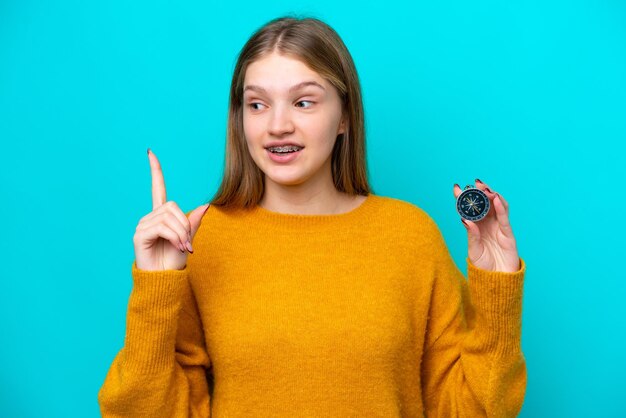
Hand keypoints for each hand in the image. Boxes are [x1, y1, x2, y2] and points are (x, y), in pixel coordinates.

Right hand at [133, 149, 209, 270]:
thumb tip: (205, 205)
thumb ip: (194, 222)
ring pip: (169, 218)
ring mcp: (143, 224)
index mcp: (162, 215)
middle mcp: (150, 216)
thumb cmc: (174, 260)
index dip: (156, 171)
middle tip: (188, 243)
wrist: (164, 278)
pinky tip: (176, 246)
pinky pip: (162, 227)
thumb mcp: (188, 238)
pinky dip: (174, 236)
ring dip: (181, 234)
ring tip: (183, 248)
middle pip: (173, 207)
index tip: (150, 152)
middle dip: (185, 225)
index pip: (158, 188)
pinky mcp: (140, 234)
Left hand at [453, 179, 519, 272]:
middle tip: (474, 183)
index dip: (464, 198)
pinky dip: (501, 208)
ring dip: (492, 196)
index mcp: (476, 227)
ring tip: (485, 188)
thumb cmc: (484, 266)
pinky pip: (505, 219)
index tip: (456, 187)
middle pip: (485, 204)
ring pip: (497, 207)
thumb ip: (471, 236)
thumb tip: (465, 220)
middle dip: (480, 192)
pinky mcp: (508, 235)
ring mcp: (499, 228)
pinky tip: (496, 199)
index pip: (470, 209)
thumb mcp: (474, 251)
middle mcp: (488, 225)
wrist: (497, 281)